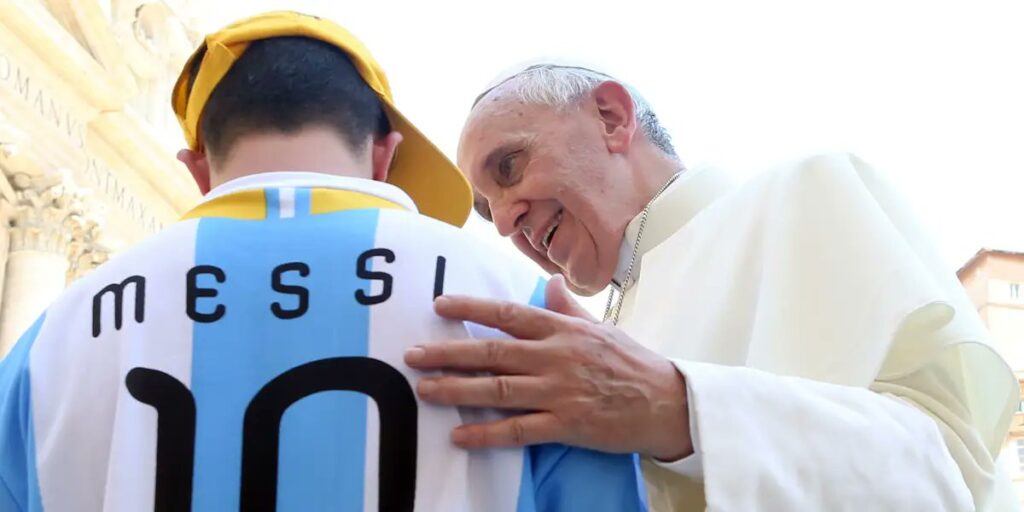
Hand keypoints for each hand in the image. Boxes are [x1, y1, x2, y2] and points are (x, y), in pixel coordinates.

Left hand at [404, 275, 692, 459]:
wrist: (668, 403)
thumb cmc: (634, 363)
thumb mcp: (602, 328)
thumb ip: (568, 308)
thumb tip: (548, 283)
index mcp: (563, 329)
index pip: (508, 313)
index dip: (471, 307)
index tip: (438, 305)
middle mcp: (557, 357)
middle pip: (493, 351)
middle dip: (448, 352)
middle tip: (412, 354)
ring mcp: (560, 392)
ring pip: (498, 389)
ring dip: (457, 389)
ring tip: (424, 390)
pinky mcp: (567, 425)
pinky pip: (519, 430)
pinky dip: (487, 433)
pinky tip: (459, 435)